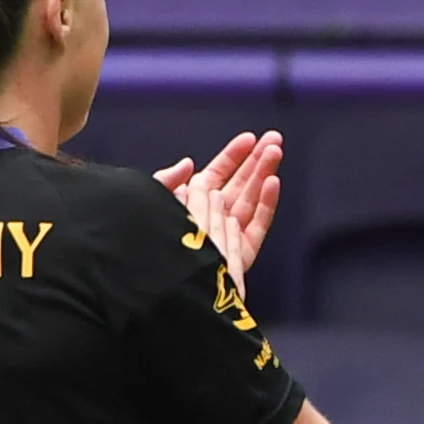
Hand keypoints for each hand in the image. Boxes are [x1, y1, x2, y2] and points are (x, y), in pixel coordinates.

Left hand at [158, 130, 284, 288]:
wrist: (157, 285)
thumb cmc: (147, 243)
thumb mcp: (151, 205)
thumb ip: (167, 182)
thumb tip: (189, 165)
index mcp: (194, 203)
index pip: (219, 173)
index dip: (234, 155)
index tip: (251, 138)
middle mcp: (215, 217)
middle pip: (242, 183)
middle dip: (258, 160)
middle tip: (275, 139)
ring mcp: (230, 235)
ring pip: (252, 198)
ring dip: (264, 174)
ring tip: (276, 152)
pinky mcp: (242, 253)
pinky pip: (257, 225)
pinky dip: (266, 204)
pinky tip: (272, 183)